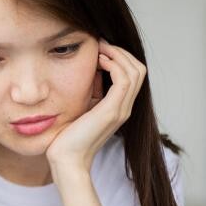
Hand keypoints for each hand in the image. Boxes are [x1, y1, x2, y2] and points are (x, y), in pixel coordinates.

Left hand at [46, 39, 145, 177]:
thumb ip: (91, 89)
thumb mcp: (82, 107)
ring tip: (100, 50)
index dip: (120, 57)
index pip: (133, 75)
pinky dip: (114, 65)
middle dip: (121, 52)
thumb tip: (92, 67)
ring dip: (118, 54)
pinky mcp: (111, 111)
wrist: (66, 160)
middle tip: (101, 45)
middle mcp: (124, 108)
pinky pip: (124, 80)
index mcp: (118, 107)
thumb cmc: (67, 137)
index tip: (100, 49)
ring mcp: (120, 110)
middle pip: (139, 69)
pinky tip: (99, 61)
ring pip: (135, 71)